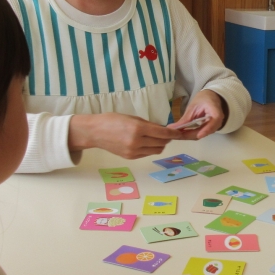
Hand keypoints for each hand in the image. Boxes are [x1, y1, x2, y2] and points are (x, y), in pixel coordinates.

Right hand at [68, 113, 182, 159]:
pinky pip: (147, 154)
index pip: (163, 134)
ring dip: (160, 145)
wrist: (95, 132)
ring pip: (156, 150)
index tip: (179, 133)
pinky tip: (147, 142)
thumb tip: (163, 130)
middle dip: (167, 139)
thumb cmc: (112, 120)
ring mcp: (133, 151)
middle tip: (168, 134)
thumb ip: (149, 124)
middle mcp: (137, 141)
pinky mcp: (130, 157)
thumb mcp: (132, 118)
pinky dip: (151, 148)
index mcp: (138, 129)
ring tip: (157, 138)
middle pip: (161, 143)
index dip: (173, 134)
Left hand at [169, 90, 226, 139]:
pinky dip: (190, 134)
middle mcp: (217, 122)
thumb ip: (185, 119)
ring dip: (188, 136)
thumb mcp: (193, 106)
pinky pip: (199, 134)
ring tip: (175, 135)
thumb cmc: (203, 99)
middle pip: (204, 132)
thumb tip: (172, 128)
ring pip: (201, 135)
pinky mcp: (208, 130)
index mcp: (216, 112)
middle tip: (175, 135)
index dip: (206, 130)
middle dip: (189, 135)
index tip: (199, 135)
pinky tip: (181, 134)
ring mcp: (213, 127)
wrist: (211, 98)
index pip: (214, 123)